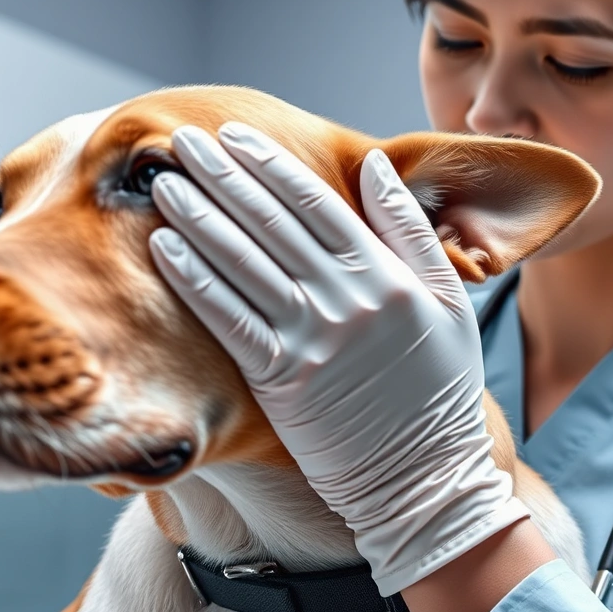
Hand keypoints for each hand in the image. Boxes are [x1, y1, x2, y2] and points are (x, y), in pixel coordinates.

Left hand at [147, 122, 526, 594]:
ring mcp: (312, 340)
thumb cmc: (436, 387)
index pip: (316, 203)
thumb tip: (376, 167)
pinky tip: (165, 248)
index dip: (270, 165)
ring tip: (164, 182)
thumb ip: (410, 231)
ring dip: (198, 218)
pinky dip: (195, 281)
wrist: (424, 475)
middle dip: (223, 176)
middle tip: (182, 139)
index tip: (235, 136)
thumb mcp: (448, 301)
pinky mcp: (282, 380)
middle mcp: (347, 300)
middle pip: (271, 223)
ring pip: (243, 264)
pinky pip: (229, 320)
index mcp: (387, 275)